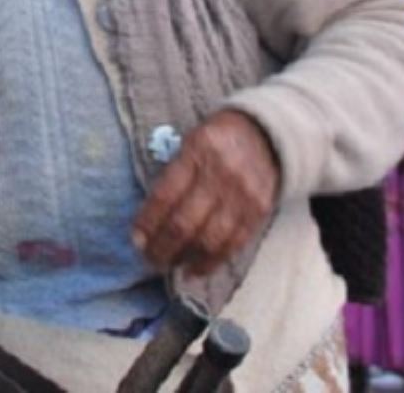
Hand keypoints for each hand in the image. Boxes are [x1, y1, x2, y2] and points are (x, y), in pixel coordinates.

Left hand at [130, 110, 279, 273]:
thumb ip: (172, 175)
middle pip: (185, 223)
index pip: (165, 195)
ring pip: (209, 239)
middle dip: (162, 247)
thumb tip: (148, 220)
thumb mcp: (190, 143)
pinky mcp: (259, 211)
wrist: (266, 134)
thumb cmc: (217, 140)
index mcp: (197, 152)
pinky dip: (211, 262)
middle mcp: (221, 174)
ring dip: (185, 259)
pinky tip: (194, 269)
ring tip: (169, 265)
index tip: (136, 239)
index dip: (148, 223)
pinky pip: (233, 244)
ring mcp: (243, 195)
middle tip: (150, 259)